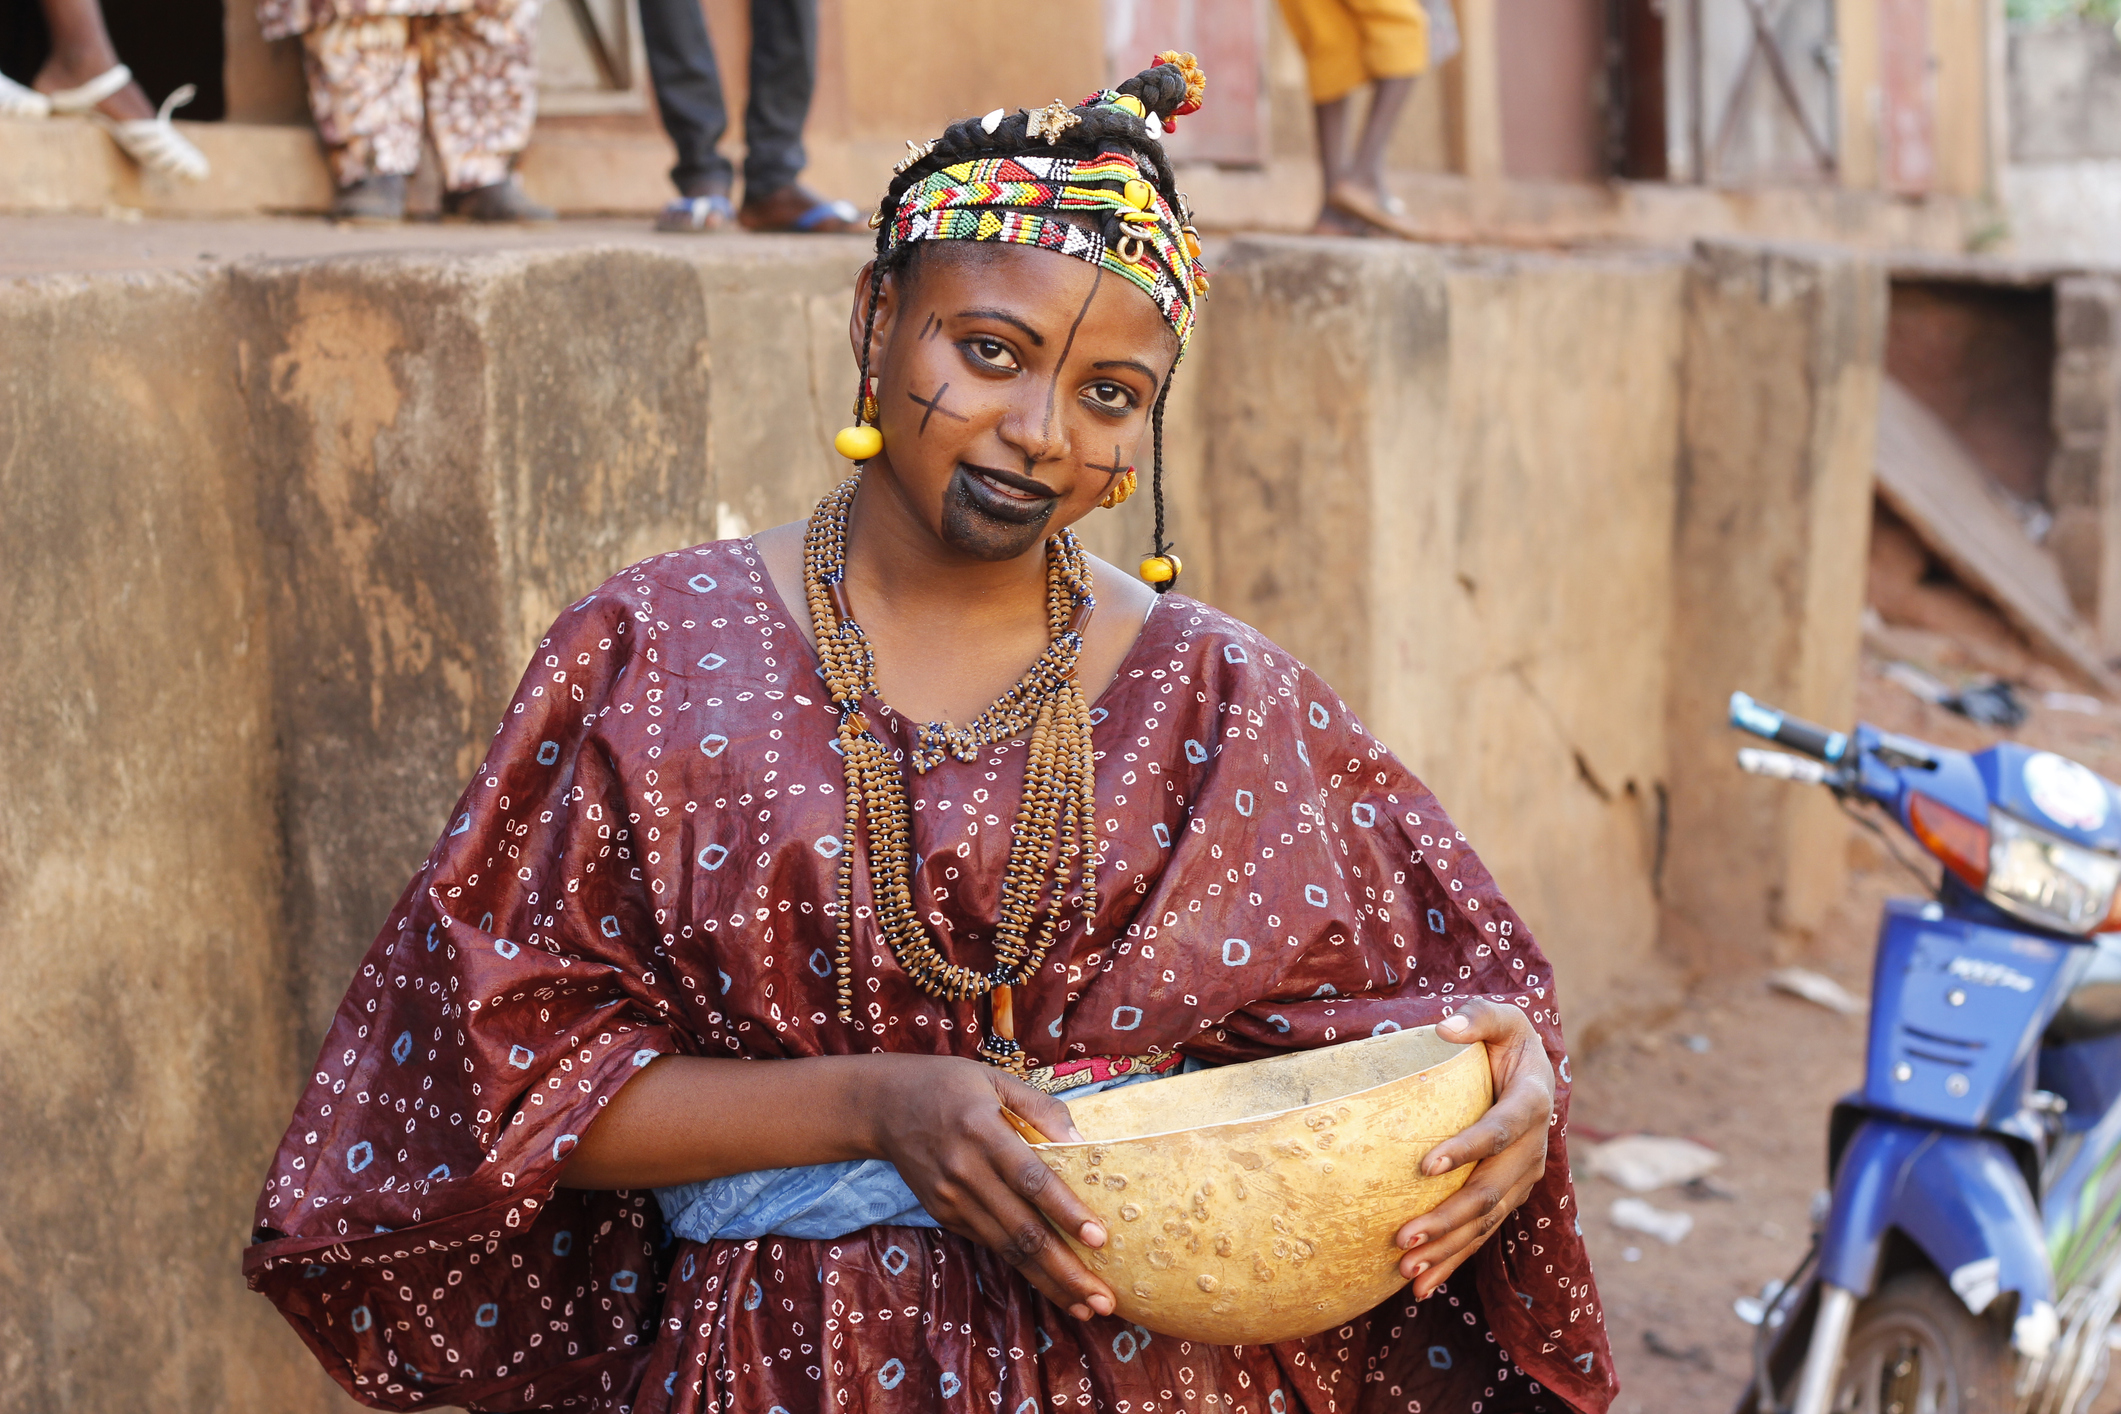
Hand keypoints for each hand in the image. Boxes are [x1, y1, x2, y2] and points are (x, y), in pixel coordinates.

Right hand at [858, 1055, 1117, 1321]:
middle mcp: (966, 1172)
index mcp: (983, 1131)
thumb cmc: (948, 1086)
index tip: (1098, 1239)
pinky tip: (1051, 1282)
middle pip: (1022, 1230)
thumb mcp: (995, 1079)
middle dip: (1065, 1270)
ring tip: (1085, 1305)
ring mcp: (951, 1199)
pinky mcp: (943, 1214)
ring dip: (1048, 1281)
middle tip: (1103, 1299)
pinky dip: (1021, 1266)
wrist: (882, 1105)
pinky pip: (989, 1243)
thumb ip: (1041, 1107)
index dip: (1065, 1211)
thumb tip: (1082, 1142)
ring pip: (1007, 1249)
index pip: (1030, 1179)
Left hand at [1394, 998, 1555, 1298]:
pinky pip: (1482, 1233)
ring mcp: (1523, 1178)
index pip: (1500, 1130)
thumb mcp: (1501, 1017)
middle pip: (1491, 1191)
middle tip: (1403, 1235)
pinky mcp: (1509, 1196)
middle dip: (1447, 1218)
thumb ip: (1478, 1017)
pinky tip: (1421, 1283)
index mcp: (1532, 1103)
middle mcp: (1533, 1149)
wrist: (1535, 1070)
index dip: (1467, 1149)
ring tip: (1407, 1269)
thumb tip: (1443, 1027)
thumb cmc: (1507, 1040)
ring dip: (1448, 1249)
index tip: (1425, 1165)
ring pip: (1487, 1222)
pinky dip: (1454, 1260)